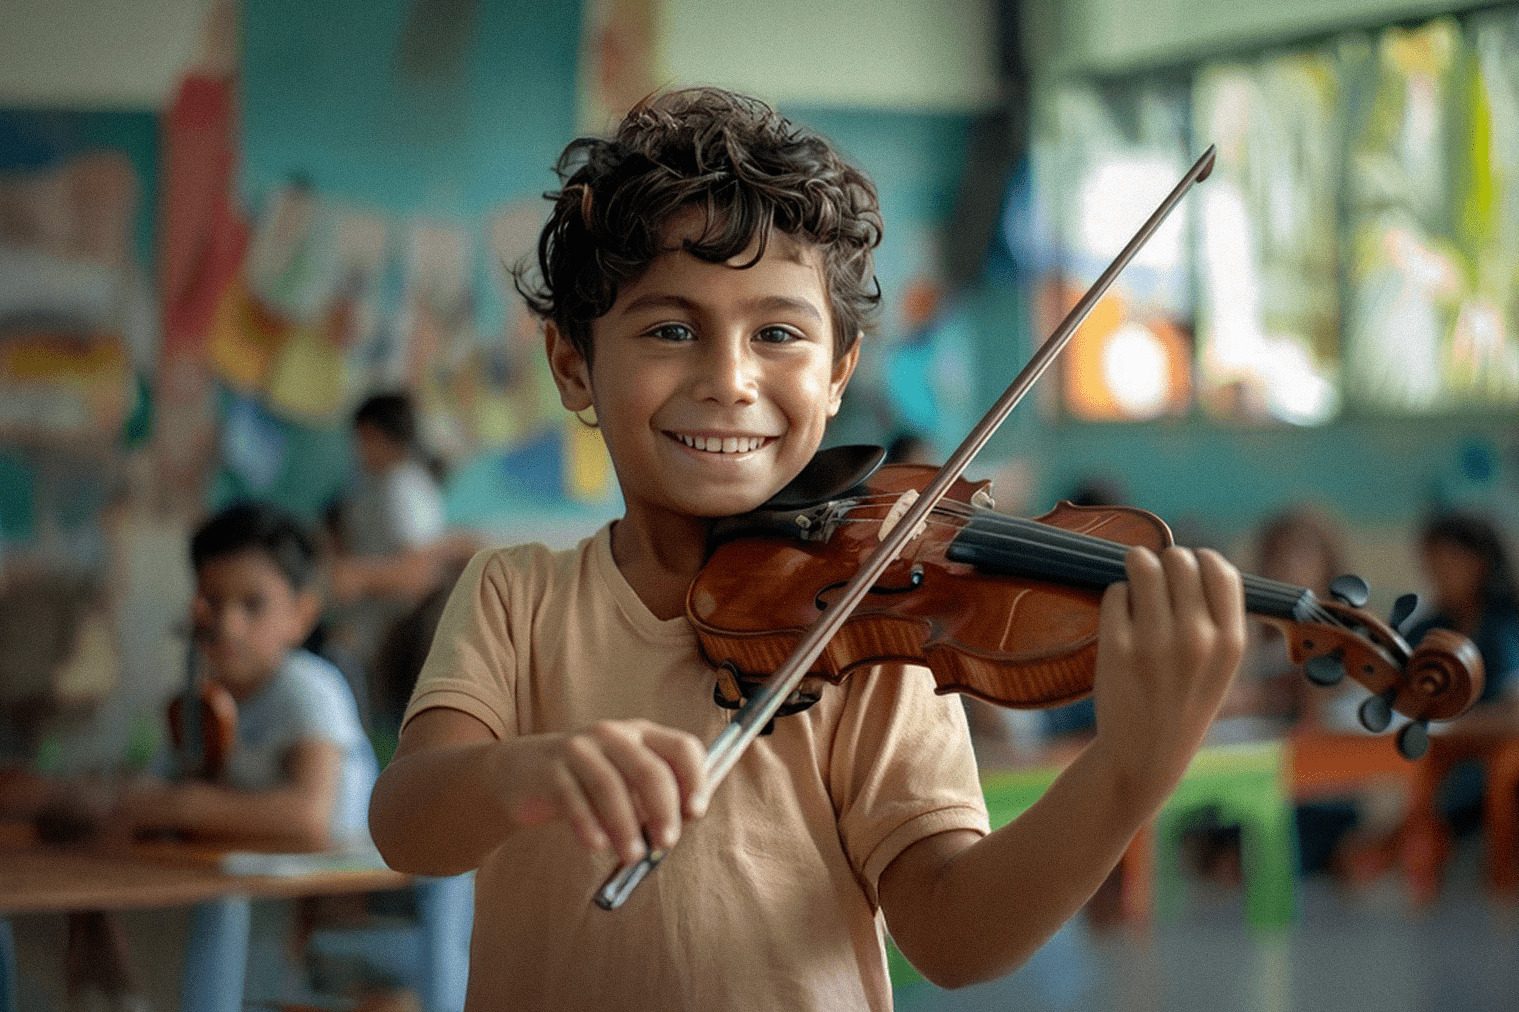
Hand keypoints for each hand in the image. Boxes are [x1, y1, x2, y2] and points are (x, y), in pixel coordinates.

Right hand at [499, 720, 707, 865]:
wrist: (522, 773)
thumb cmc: (587, 782)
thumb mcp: (625, 780)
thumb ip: (654, 796)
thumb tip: (684, 822)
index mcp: (641, 734)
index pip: (682, 747)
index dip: (696, 780)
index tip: (695, 814)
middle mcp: (613, 735)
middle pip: (648, 770)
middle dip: (663, 810)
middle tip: (666, 843)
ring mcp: (579, 750)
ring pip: (610, 786)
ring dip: (626, 826)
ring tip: (633, 856)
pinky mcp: (550, 771)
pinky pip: (573, 799)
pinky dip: (588, 825)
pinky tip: (597, 846)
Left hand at [1090, 546, 1245, 804]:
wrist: (1144, 756)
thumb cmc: (1183, 703)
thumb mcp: (1221, 667)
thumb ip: (1216, 618)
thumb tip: (1197, 559)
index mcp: (1231, 642)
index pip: (1220, 569)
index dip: (1201, 560)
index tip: (1189, 567)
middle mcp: (1197, 638)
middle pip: (1179, 559)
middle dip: (1164, 560)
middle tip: (1155, 576)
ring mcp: (1155, 642)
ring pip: (1143, 566)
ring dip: (1136, 566)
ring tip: (1135, 581)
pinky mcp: (1117, 647)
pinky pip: (1115, 593)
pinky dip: (1116, 598)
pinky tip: (1121, 618)